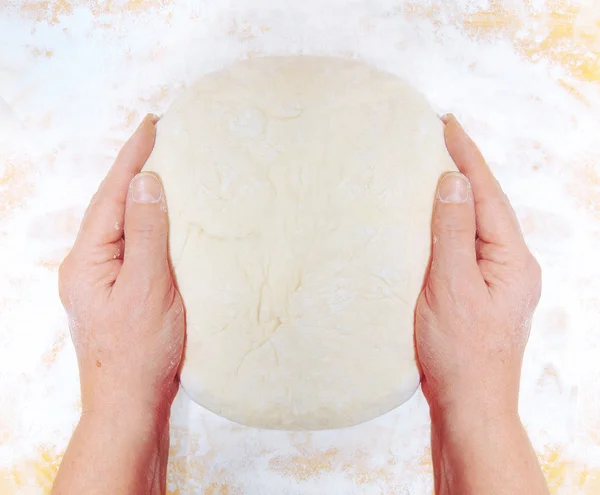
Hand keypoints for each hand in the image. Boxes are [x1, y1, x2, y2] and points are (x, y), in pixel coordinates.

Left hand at [58, 114, 184, 421]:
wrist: (129, 404)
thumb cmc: (140, 352)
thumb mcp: (147, 288)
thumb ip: (146, 233)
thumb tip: (146, 182)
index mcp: (88, 259)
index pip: (112, 194)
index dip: (133, 157)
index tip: (153, 123)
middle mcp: (87, 264)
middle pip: (111, 204)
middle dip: (134, 168)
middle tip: (160, 136)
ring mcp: (100, 279)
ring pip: (121, 224)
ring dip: (141, 193)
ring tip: (162, 165)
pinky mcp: (117, 291)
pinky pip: (132, 244)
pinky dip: (148, 223)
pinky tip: (162, 218)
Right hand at [415, 114, 540, 419]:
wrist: (471, 406)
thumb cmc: (460, 353)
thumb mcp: (452, 288)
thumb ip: (453, 233)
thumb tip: (454, 181)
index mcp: (511, 259)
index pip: (486, 194)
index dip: (466, 156)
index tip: (446, 122)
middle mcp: (512, 265)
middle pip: (487, 204)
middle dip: (464, 168)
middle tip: (439, 135)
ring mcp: (499, 280)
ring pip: (476, 225)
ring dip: (457, 194)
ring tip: (435, 166)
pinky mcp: (482, 293)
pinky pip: (466, 245)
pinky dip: (450, 224)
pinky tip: (435, 219)